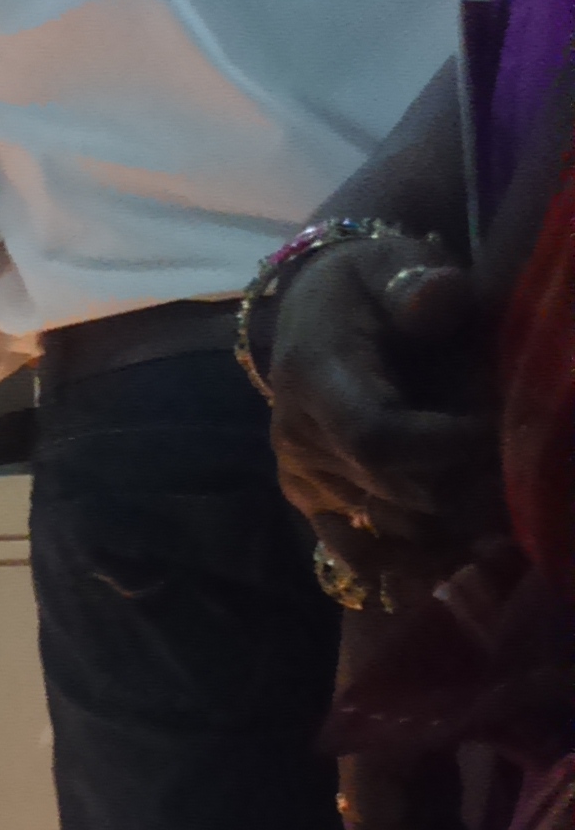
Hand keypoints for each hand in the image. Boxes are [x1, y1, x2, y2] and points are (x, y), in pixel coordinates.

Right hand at [271, 234, 496, 586]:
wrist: (313, 310)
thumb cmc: (366, 283)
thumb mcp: (388, 264)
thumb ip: (413, 282)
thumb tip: (436, 296)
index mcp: (316, 379)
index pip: (376, 436)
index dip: (445, 447)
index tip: (504, 431)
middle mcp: (301, 438)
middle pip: (393, 491)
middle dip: (470, 491)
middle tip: (530, 480)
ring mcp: (306, 477)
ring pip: (387, 528)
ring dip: (454, 533)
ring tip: (512, 523)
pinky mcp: (317, 500)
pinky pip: (359, 551)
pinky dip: (410, 565)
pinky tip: (460, 564)